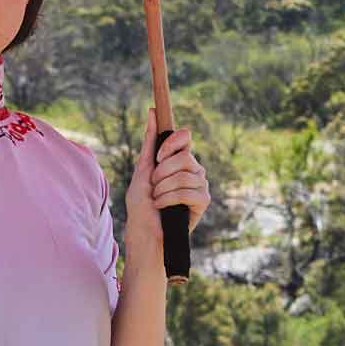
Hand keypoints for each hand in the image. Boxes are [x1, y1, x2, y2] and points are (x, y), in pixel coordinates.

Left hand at [127, 109, 208, 248]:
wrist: (144, 233)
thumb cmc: (141, 205)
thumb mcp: (142, 170)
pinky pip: (189, 192)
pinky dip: (169, 199)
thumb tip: (151, 111)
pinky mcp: (203, 201)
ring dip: (163, 189)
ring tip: (156, 199)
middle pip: (184, 157)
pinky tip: (161, 206)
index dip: (171, 143)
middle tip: (153, 186)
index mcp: (179, 160)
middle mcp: (193, 169)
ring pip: (185, 175)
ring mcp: (200, 185)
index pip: (185, 137)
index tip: (158, 157)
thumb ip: (150, 143)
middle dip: (162, 172)